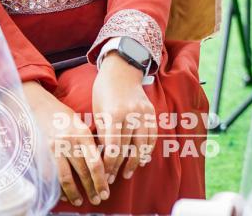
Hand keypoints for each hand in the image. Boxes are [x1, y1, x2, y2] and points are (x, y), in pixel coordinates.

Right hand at [23, 81, 109, 207]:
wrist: (42, 108)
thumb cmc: (67, 117)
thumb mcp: (84, 125)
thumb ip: (92, 142)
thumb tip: (106, 162)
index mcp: (84, 134)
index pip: (95, 162)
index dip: (101, 179)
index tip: (107, 190)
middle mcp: (70, 143)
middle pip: (83, 172)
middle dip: (92, 188)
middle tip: (99, 199)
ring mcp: (56, 149)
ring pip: (66, 177)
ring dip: (75, 192)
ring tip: (81, 202)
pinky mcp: (45, 154)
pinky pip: (53, 176)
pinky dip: (59, 187)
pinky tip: (65, 196)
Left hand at [91, 54, 157, 182]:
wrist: (121, 71)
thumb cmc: (103, 93)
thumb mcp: (98, 114)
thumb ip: (103, 135)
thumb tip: (103, 158)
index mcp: (114, 115)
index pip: (113, 147)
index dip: (109, 165)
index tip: (104, 176)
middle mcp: (132, 114)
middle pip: (129, 148)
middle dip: (120, 166)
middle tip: (113, 180)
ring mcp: (144, 112)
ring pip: (144, 143)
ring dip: (136, 160)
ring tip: (129, 172)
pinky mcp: (152, 111)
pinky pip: (153, 134)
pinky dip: (148, 148)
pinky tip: (142, 158)